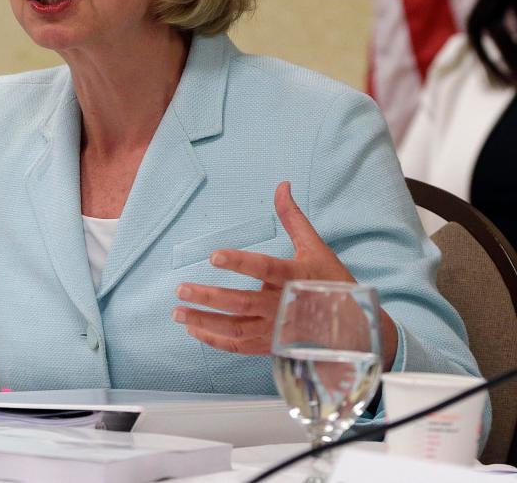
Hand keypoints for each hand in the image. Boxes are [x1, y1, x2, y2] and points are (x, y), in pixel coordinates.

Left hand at [172, 181, 397, 368]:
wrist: (354, 329)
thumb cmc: (332, 282)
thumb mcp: (315, 248)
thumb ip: (292, 218)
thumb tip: (281, 185)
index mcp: (295, 278)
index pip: (264, 269)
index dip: (239, 263)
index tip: (214, 255)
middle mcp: (283, 307)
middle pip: (240, 303)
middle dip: (207, 297)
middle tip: (180, 289)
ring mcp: (276, 330)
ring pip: (234, 328)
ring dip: (203, 321)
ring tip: (177, 311)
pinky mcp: (271, 346)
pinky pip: (238, 346)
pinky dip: (214, 340)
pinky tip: (193, 330)